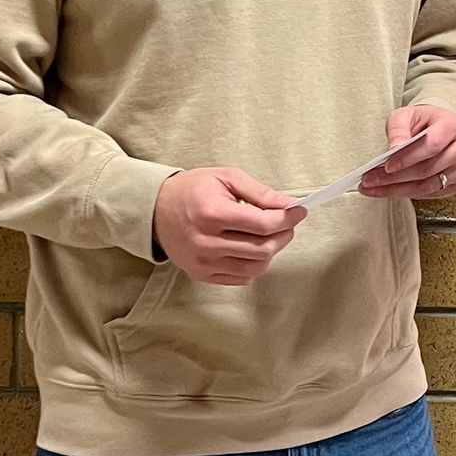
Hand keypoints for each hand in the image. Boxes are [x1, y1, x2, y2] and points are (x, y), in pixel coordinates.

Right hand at [153, 168, 305, 286]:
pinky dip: (254, 264)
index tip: (299, 211)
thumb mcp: (226, 178)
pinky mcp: (202, 275)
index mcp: (212, 214)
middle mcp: (207, 242)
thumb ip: (259, 193)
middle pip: (263, 249)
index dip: (287, 218)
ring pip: (256, 267)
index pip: (263, 224)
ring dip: (270, 251)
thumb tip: (289, 205)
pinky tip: (249, 247)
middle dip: (283, 235)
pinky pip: (242, 277)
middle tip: (286, 223)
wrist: (155, 210)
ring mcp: (203, 263)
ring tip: (268, 235)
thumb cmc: (193, 190)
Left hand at [358, 105, 455, 203]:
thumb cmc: (425, 122)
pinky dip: (407, 194)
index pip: (431, 145)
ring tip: (375, 187)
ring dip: (397, 190)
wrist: (440, 129)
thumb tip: (395, 147)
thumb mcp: (406, 115)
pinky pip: (430, 194)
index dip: (408, 158)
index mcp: (452, 125)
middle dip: (395, 178)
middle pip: (427, 169)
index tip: (387, 165)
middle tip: (372, 179)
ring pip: (427, 186)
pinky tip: (391, 190)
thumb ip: (398, 128)